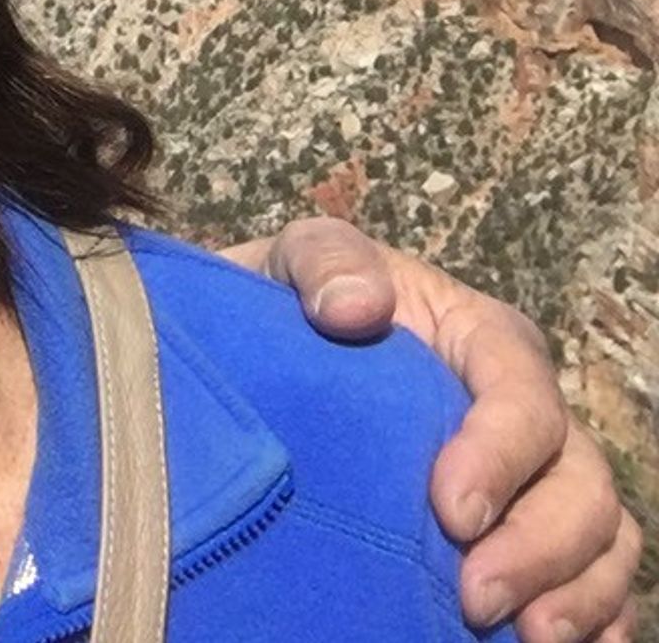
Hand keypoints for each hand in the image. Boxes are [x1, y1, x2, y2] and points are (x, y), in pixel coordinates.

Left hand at [228, 216, 642, 640]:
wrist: (263, 356)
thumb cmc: (290, 304)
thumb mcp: (295, 260)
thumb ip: (327, 263)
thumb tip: (355, 308)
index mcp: (484, 340)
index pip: (523, 395)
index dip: (501, 455)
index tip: (450, 512)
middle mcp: (528, 413)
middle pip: (580, 481)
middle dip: (541, 548)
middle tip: (476, 599)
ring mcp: (535, 477)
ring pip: (601, 538)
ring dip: (576, 595)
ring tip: (525, 638)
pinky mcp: (525, 532)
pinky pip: (592, 582)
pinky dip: (593, 619)